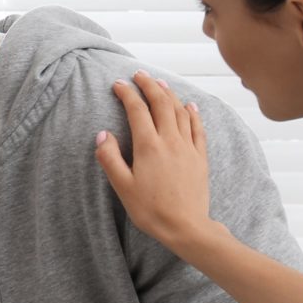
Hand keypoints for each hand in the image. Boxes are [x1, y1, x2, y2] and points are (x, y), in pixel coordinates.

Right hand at [96, 72, 215, 257]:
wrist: (186, 227)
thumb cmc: (151, 210)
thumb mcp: (122, 187)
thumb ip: (110, 158)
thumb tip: (102, 135)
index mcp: (148, 146)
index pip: (137, 111)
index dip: (127, 94)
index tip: (118, 84)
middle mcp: (170, 141)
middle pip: (161, 104)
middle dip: (149, 86)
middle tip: (139, 75)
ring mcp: (188, 147)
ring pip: (180, 112)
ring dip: (169, 94)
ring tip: (160, 84)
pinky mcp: (200, 157)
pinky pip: (198, 128)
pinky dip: (192, 113)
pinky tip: (189, 105)